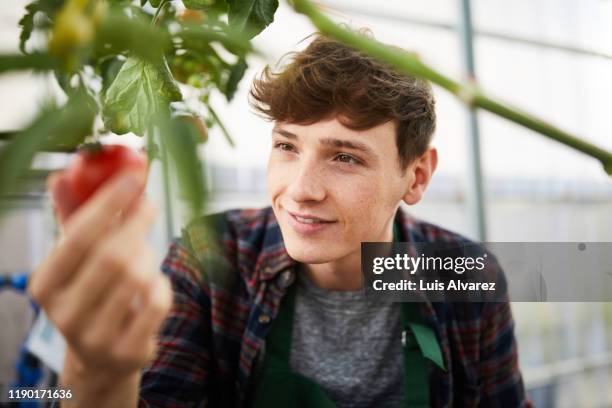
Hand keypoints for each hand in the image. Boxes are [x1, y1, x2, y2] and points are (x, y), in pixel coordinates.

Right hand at [28, 171, 172, 390]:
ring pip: (138, 277)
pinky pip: (158, 301)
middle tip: (150, 204)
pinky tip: (153, 282)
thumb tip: (61, 175)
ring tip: (145, 251)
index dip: (108, 202)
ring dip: (148, 255)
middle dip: (137, 223)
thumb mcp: (75, 259)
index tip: (133, 176)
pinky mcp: (128, 350)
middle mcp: (64, 314)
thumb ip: (72, 217)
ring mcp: (97, 337)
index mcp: (44, 285)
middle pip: (112, 256)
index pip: (78, 236)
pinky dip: (162, 283)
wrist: (100, 357)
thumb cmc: (89, 293)